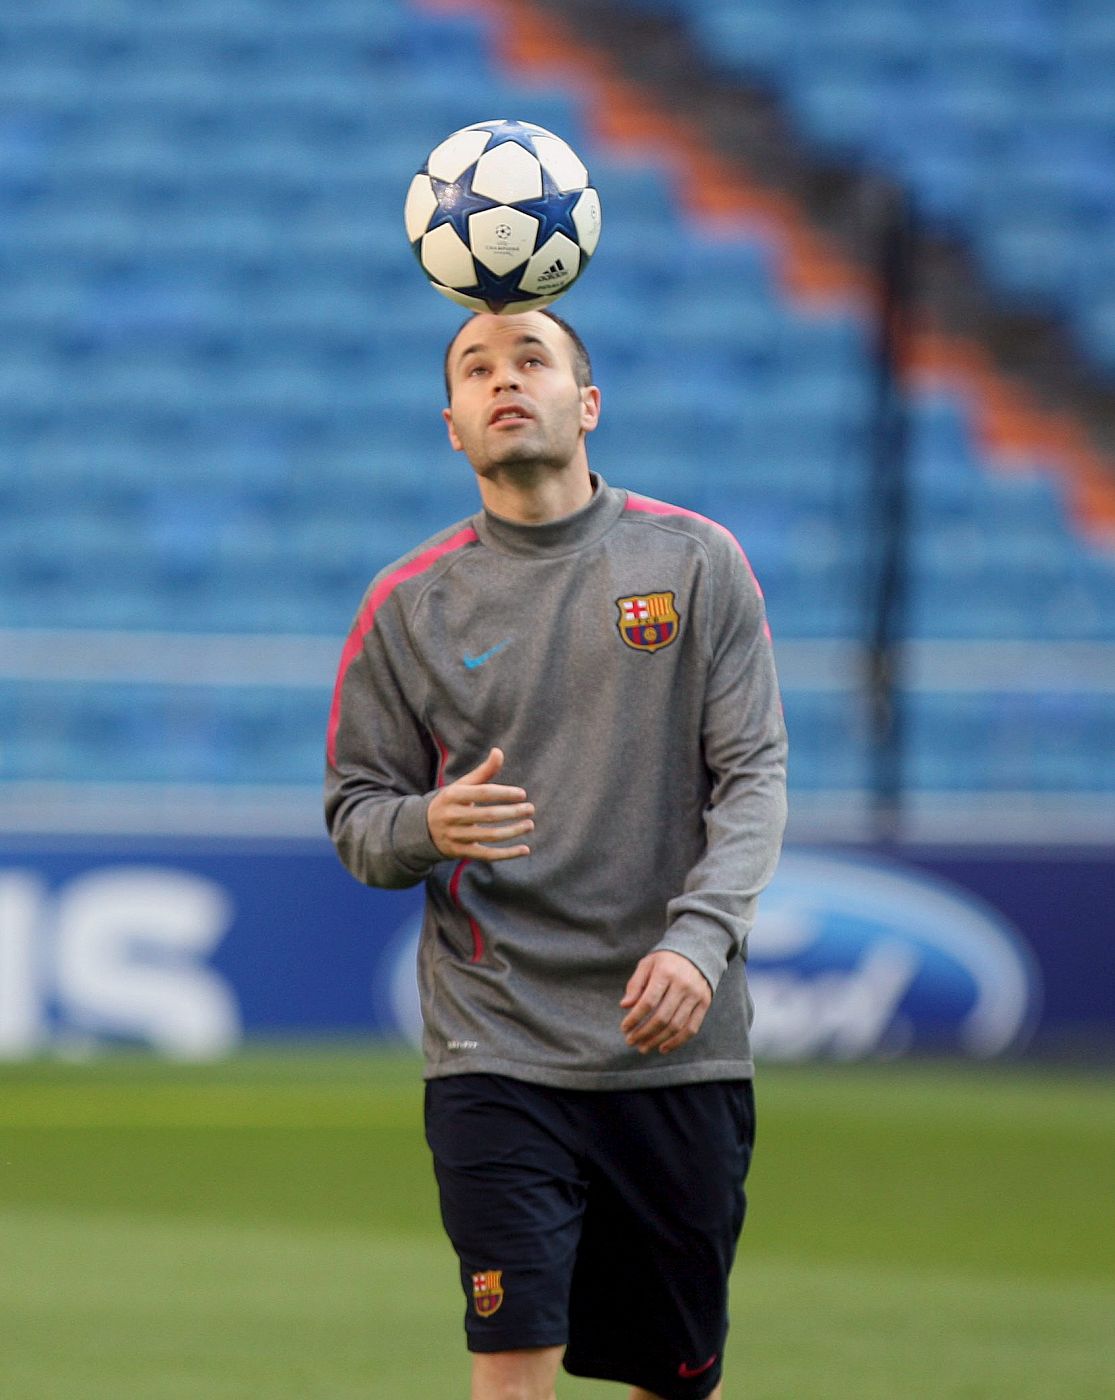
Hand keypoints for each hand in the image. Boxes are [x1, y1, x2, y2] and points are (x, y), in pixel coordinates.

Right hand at [427, 747, 533, 862]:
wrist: (423, 828)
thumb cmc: (451, 802)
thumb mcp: (462, 786)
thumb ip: (482, 772)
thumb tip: (498, 751)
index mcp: (453, 796)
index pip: (482, 793)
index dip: (504, 793)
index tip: (522, 794)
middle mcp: (452, 816)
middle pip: (488, 816)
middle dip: (512, 812)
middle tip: (530, 809)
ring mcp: (455, 836)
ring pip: (490, 836)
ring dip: (513, 831)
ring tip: (529, 825)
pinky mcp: (460, 852)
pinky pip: (487, 855)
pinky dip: (507, 854)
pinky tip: (525, 849)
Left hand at [620, 950, 711, 1054]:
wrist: (697, 952)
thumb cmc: (666, 960)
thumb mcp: (647, 964)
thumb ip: (635, 984)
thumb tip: (624, 1006)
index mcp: (666, 973)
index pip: (648, 1001)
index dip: (635, 1018)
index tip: (624, 1028)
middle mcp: (683, 985)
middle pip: (662, 1017)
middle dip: (644, 1033)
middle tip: (631, 1041)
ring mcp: (696, 995)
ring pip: (676, 1026)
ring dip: (657, 1040)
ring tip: (643, 1047)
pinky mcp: (705, 1004)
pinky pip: (691, 1028)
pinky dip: (677, 1042)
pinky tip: (663, 1048)